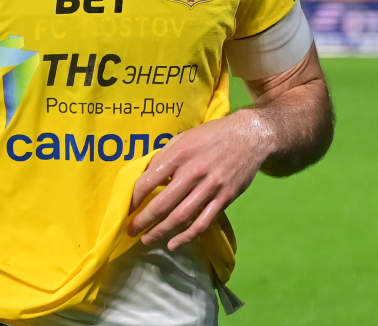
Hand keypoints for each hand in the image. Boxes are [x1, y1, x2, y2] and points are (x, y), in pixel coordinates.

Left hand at [127, 111, 271, 249]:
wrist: (250, 136)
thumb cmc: (211, 135)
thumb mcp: (183, 138)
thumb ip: (164, 157)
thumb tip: (144, 177)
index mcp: (180, 154)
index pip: (150, 180)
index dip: (135, 197)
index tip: (127, 208)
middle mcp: (194, 172)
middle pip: (163, 203)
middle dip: (144, 220)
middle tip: (131, 230)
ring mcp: (211, 187)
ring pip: (182, 217)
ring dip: (161, 231)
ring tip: (147, 239)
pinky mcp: (225, 198)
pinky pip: (204, 222)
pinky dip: (187, 236)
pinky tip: (174, 243)